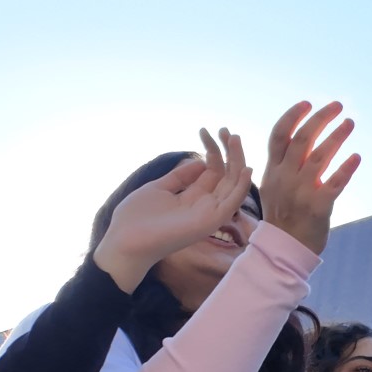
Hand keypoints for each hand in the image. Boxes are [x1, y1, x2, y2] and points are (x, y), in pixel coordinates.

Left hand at [93, 129, 251, 291]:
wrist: (126, 241)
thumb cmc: (137, 218)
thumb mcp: (159, 188)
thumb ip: (180, 177)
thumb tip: (200, 161)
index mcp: (193, 197)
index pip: (211, 171)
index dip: (212, 150)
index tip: (206, 131)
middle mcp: (205, 204)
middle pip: (225, 175)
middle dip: (227, 151)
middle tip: (225, 130)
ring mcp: (209, 213)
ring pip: (232, 184)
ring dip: (236, 161)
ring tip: (234, 138)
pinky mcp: (211, 221)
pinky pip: (233, 202)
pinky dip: (241, 186)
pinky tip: (245, 167)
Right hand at [261, 101, 359, 252]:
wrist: (285, 249)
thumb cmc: (283, 216)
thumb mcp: (273, 187)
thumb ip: (284, 165)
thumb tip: (297, 139)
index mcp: (273, 170)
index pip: (279, 135)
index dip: (293, 116)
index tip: (307, 103)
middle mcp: (286, 177)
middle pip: (302, 139)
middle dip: (320, 118)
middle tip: (337, 105)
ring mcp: (301, 191)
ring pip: (320, 157)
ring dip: (337, 136)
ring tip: (350, 122)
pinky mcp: (318, 206)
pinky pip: (334, 183)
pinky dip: (346, 168)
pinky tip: (356, 157)